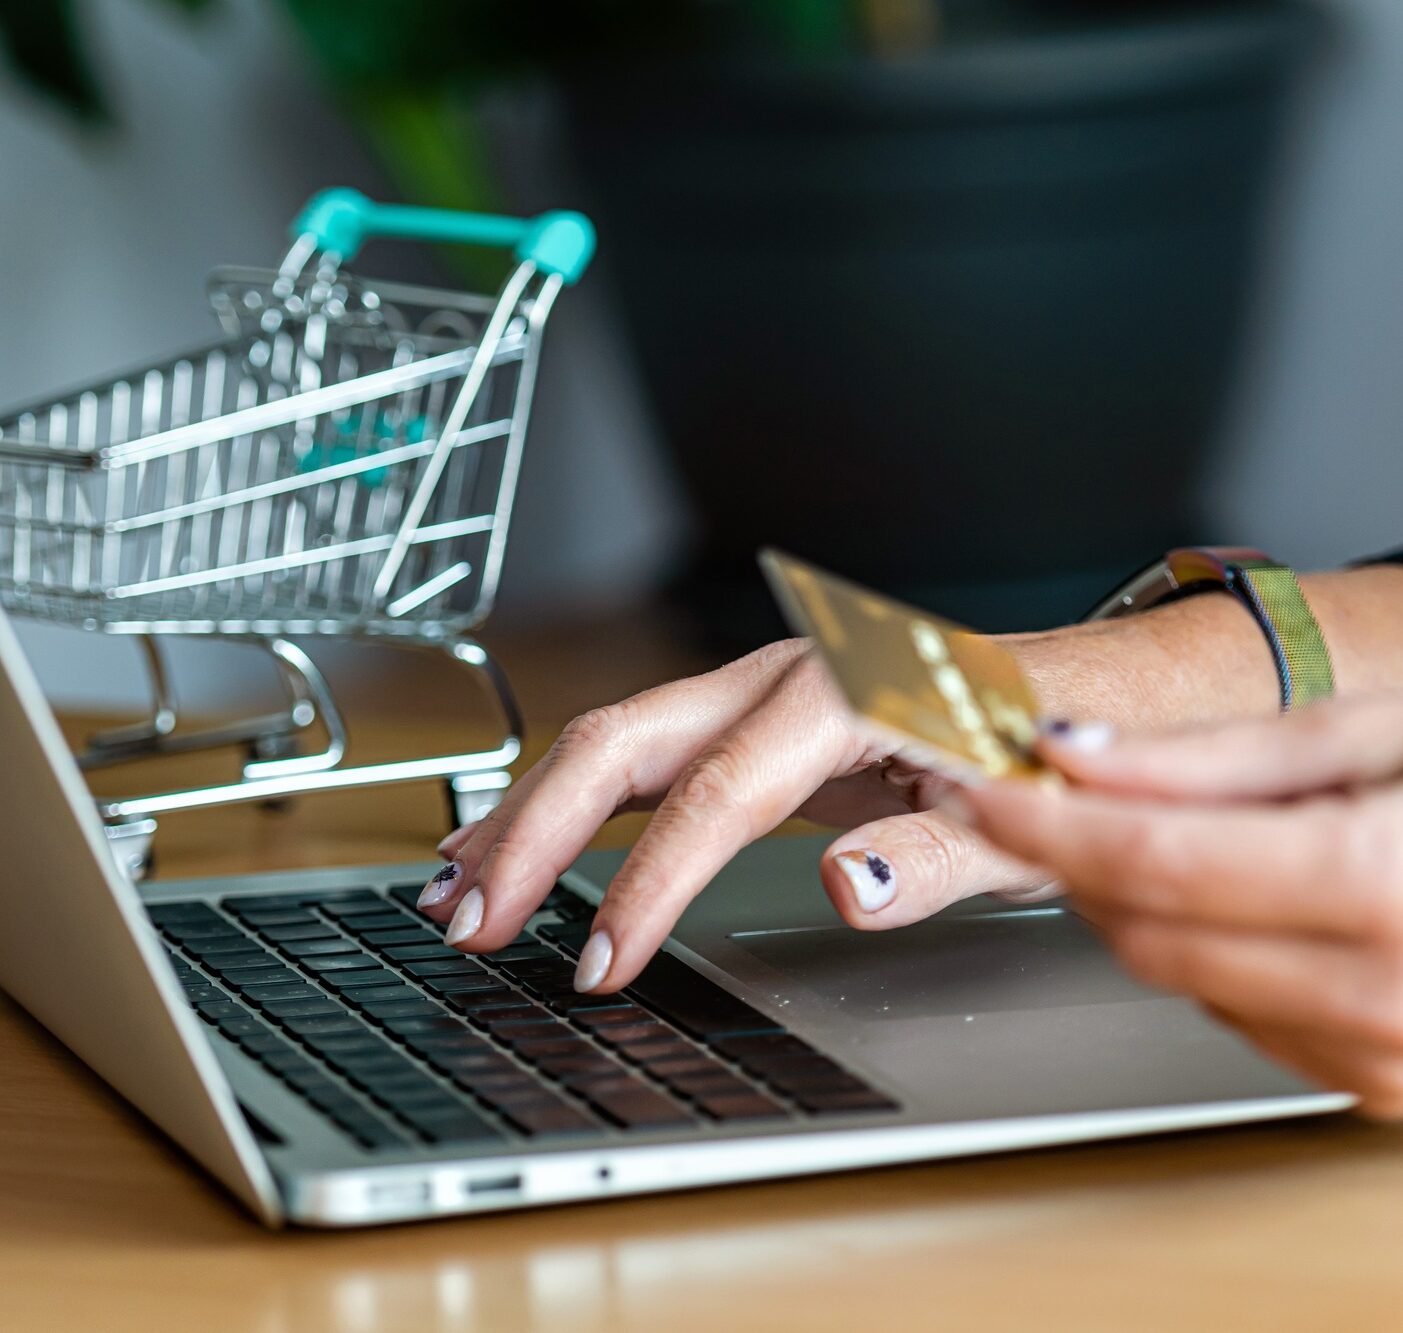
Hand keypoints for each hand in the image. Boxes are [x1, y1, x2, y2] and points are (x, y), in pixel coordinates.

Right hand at [419, 638, 1056, 992]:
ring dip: (527, 813)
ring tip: (455, 884)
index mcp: (843, 694)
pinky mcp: (739, 720)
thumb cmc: (1036, 757)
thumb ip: (935, 855)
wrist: (1057, 698)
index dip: (647, 884)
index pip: (717, 796)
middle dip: (534, 831)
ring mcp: (750, 693)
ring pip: (609, 740)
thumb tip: (846, 885)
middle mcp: (778, 678)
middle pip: (622, 740)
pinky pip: (634, 754)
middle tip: (469, 919)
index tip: (601, 962)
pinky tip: (512, 838)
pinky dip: (565, 801)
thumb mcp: (1016, 822)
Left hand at [965, 694, 1402, 1118]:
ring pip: (1180, 981)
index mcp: (1380, 884)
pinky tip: (1238, 895)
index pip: (1149, 863)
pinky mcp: (1387, 1085)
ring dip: (1136, 906)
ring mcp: (1390, 1058)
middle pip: (1146, 933)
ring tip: (1159, 830)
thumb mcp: (1376, 731)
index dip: (1042, 823)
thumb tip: (1077, 757)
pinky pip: (1239, 1017)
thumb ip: (1212, 759)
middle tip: (1040, 793)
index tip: (978, 783)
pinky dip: (1205, 952)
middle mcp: (1385, 994)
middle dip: (1073, 862)